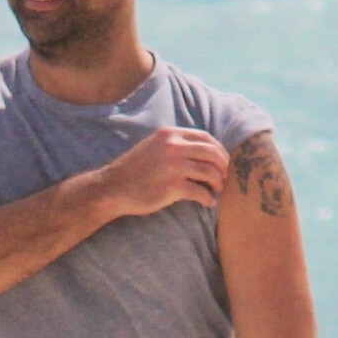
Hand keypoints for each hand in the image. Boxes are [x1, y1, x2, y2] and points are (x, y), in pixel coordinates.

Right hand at [102, 126, 227, 217]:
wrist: (114, 187)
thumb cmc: (135, 169)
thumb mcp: (154, 146)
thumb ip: (175, 144)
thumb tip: (203, 150)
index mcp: (170, 135)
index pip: (206, 138)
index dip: (218, 150)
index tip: (221, 161)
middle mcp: (174, 147)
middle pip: (212, 153)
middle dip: (223, 166)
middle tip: (223, 177)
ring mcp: (175, 167)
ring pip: (210, 172)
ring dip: (218, 183)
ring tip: (216, 190)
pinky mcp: (173, 187)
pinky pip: (201, 192)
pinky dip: (208, 199)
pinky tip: (208, 203)